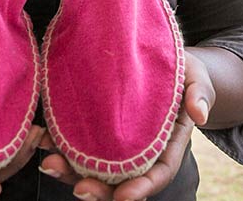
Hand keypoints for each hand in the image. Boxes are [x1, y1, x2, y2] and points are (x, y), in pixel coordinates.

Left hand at [38, 49, 214, 200]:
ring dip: (71, 170)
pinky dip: (59, 143)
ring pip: (93, 165)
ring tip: (50, 164)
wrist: (160, 55)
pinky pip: (77, 141)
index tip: (124, 197)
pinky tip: (43, 139)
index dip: (142, 187)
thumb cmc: (182, 68)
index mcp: (168, 144)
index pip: (158, 173)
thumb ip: (199, 93)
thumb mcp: (196, 76)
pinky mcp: (95, 126)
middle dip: (100, 189)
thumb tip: (199, 115)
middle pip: (120, 179)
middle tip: (80, 190)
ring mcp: (115, 141)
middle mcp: (140, 150)